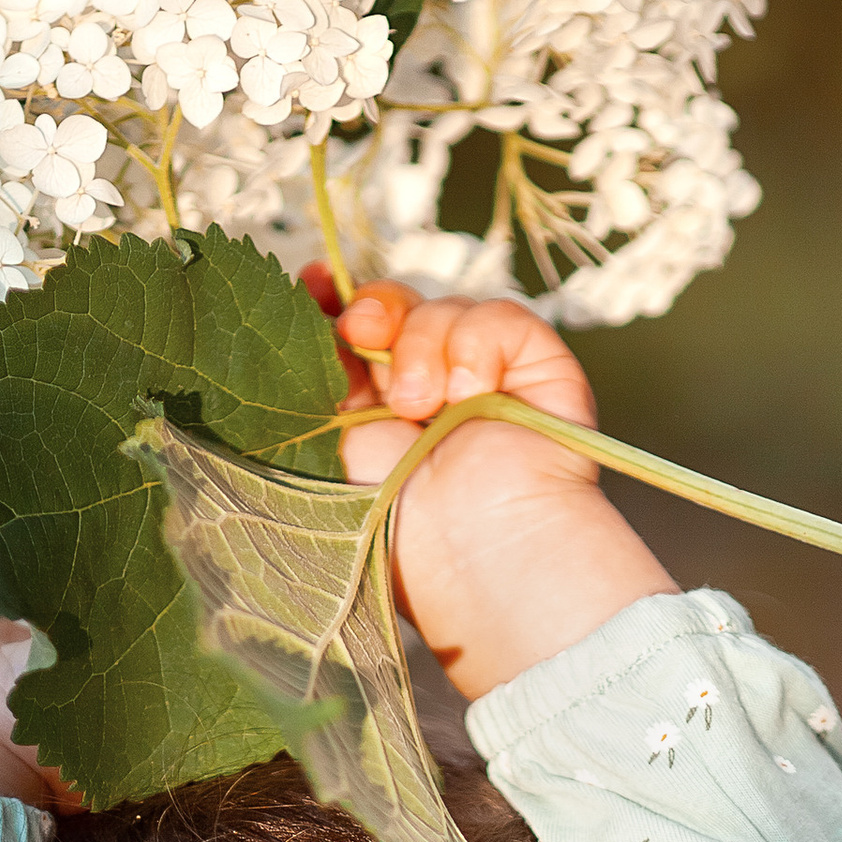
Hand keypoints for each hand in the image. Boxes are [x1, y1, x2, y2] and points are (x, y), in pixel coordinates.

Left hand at [335, 284, 674, 704]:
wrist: (475, 555)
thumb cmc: (400, 531)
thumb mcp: (334, 452)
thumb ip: (315, 390)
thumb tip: (302, 320)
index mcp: (380, 413)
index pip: (358, 335)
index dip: (334, 299)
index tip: (310, 286)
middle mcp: (434, 390)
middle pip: (399, 306)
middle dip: (374, 309)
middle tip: (361, 332)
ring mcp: (488, 378)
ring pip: (446, 309)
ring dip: (423, 347)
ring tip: (422, 408)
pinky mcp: (538, 369)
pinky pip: (500, 318)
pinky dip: (476, 347)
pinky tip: (469, 395)